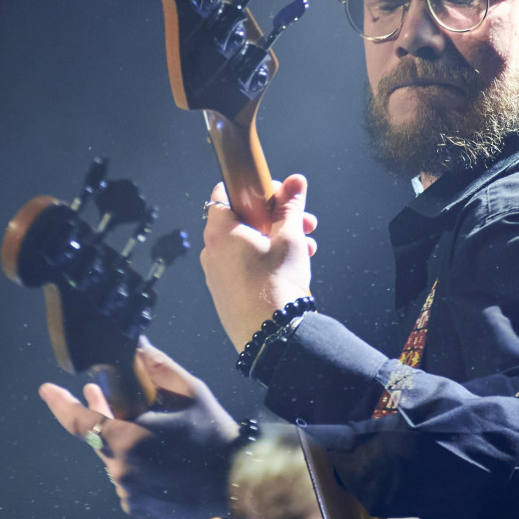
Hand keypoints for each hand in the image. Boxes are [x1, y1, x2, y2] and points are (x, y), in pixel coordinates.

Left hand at [39, 338, 242, 518]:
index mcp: (128, 440)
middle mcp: (121, 470)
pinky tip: (161, 458)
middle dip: (103, 415)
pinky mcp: (138, 507)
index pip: (81, 422)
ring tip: (149, 429)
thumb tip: (136, 344)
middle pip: (100, 438)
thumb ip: (157, 367)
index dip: (60, 404)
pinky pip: (127, 480)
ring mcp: (128, 492)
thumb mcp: (189, 392)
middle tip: (99, 393)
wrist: (237, 483)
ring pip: (115, 459)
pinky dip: (136, 466)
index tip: (47, 389)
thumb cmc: (213, 435)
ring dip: (124, 442)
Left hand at [199, 173, 317, 352]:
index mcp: (220, 232)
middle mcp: (212, 251)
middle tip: (302, 220)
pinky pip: (244, 267)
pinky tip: (293, 266)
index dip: (250, 188)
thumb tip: (296, 182)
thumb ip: (290, 206)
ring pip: (247, 245)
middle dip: (275, 216)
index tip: (273, 192)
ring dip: (276, 239)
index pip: (224, 194)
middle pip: (242, 220)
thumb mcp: (290, 238)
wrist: (272, 336)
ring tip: (306, 245)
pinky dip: (265, 260)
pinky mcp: (226, 294)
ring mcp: (216, 275)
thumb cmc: (277, 284)